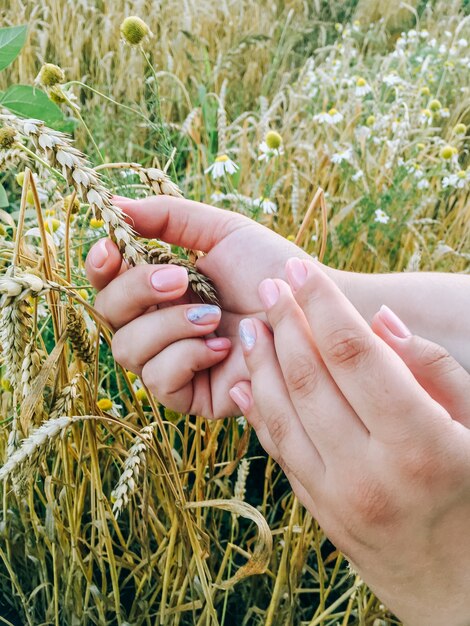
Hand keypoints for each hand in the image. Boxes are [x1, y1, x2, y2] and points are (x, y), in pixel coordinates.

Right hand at [85, 196, 340, 417]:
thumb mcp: (222, 232)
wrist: (312, 308)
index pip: (108, 282)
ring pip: (128, 350)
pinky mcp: (192, 395)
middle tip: (180, 279)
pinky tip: (224, 346)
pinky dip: (185, 358)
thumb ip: (169, 217)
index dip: (101, 267)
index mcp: (161, 288)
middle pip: (107, 315)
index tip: (112, 249)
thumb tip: (113, 204)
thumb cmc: (273, 269)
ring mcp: (173, 361)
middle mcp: (159, 325)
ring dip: (168, 326)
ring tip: (214, 315)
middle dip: (137, 291)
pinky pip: (159, 381)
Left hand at [231, 257, 469, 625]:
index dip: (322, 305)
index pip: (354, 355)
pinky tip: (245, 380)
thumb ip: (435, 371)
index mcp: (420, 445)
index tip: (299, 270)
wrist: (461, 591)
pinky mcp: (318, 511)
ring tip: (251, 324)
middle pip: (308, 378)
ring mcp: (336, 497)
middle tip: (269, 285)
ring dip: (261, 362)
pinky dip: (257, 411)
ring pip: (281, 413)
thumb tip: (380, 322)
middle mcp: (369, 473)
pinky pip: (278, 450)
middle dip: (284, 323)